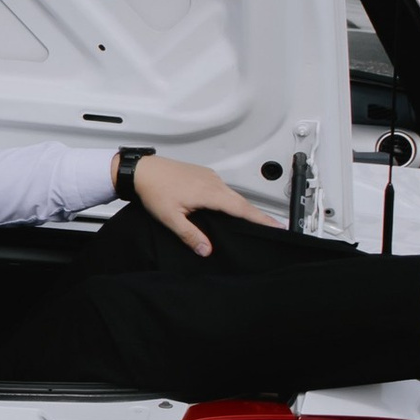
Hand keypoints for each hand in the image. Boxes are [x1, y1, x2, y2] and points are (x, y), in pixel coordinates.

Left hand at [128, 155, 275, 256]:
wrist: (141, 170)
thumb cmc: (153, 189)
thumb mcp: (170, 217)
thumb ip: (190, 235)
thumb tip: (207, 250)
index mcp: (209, 192)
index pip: (242, 209)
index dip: (261, 219)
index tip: (277, 226)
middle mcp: (213, 182)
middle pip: (241, 201)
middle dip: (258, 214)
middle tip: (273, 226)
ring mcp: (208, 177)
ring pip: (232, 194)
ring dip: (244, 206)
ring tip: (255, 220)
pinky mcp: (203, 175)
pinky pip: (223, 188)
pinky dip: (231, 199)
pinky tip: (228, 207)